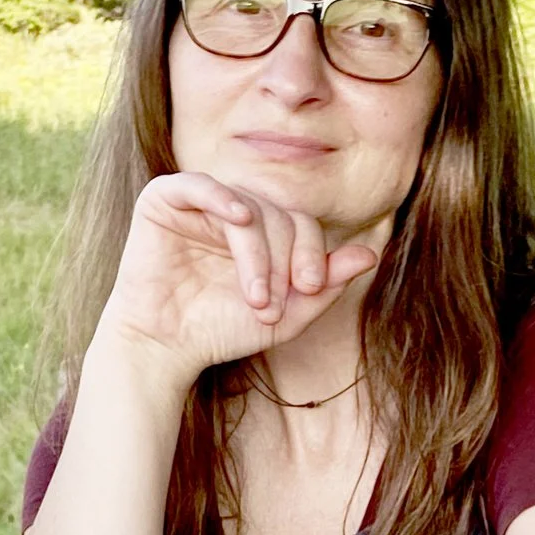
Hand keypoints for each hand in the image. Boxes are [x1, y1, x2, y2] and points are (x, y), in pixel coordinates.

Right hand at [96, 173, 382, 385]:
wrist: (163, 349)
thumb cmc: (220, 331)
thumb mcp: (287, 314)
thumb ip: (326, 285)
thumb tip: (371, 254)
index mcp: (262, 230)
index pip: (302, 223)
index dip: (313, 253)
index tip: (308, 290)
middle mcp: (232, 210)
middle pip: (280, 215)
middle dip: (284, 260)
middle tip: (271, 304)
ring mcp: (199, 203)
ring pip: (248, 208)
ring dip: (258, 254)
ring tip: (256, 297)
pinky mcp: (163, 200)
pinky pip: (199, 185)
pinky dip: (223, 198)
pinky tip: (240, 219)